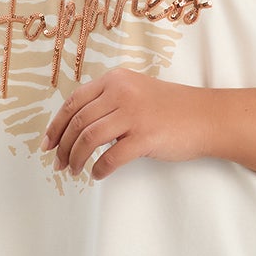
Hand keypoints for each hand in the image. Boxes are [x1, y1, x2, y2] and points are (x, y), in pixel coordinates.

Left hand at [38, 65, 209, 180]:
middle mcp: (122, 93)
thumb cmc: (172, 109)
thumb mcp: (137, 92)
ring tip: (74, 171)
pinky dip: (99, 170)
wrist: (208, 117)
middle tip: (57, 163)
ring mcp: (134, 114)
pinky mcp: (146, 137)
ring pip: (88, 139)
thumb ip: (109, 102)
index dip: (55, 125)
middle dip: (62, 146)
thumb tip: (76, 127)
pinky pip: (110, 157)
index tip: (47, 143)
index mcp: (116, 80)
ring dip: (75, 159)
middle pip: (78, 122)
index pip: (74, 102)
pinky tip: (98, 175)